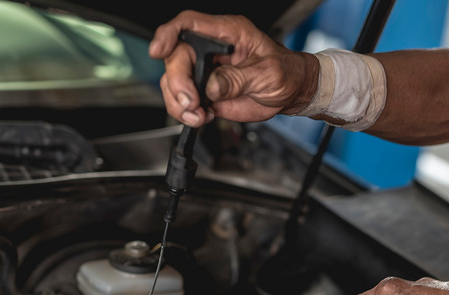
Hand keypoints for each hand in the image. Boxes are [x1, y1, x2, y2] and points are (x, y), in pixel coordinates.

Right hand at [148, 11, 318, 126]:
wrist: (289, 93)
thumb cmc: (284, 72)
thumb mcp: (267, 73)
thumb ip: (238, 78)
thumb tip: (212, 86)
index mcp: (226, 33)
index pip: (189, 23)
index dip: (168, 34)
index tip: (159, 50)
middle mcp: (209, 50)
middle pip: (176, 57)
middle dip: (178, 83)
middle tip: (192, 103)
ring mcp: (203, 72)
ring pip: (172, 83)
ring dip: (180, 103)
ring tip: (199, 115)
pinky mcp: (202, 92)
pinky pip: (181, 102)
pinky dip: (186, 114)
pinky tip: (202, 117)